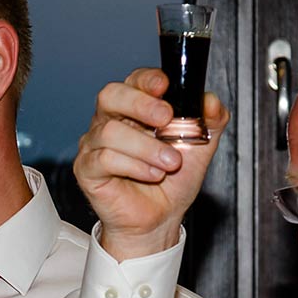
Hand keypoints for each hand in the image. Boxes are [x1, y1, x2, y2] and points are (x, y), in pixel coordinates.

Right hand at [73, 69, 228, 258]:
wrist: (161, 218)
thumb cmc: (173, 182)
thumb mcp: (200, 147)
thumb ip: (210, 120)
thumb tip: (210, 101)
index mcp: (134, 109)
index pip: (134, 80)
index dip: (147, 79)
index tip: (165, 86)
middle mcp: (110, 121)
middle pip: (111, 95)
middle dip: (140, 103)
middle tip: (165, 118)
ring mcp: (94, 144)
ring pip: (110, 131)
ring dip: (146, 147)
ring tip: (169, 163)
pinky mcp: (87, 169)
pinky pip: (104, 158)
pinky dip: (133, 166)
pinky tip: (152, 174)